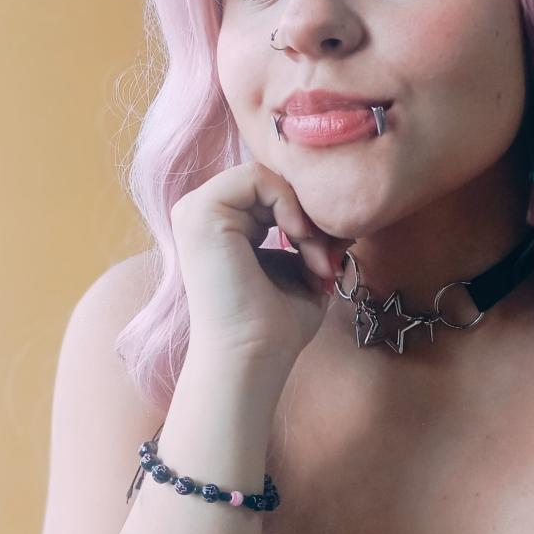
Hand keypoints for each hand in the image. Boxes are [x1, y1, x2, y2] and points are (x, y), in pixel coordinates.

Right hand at [170, 159, 352, 371]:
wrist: (252, 356)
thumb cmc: (275, 324)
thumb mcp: (300, 266)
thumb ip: (310, 234)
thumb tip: (338, 210)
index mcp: (221, 225)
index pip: (273, 192)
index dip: (308, 215)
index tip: (330, 255)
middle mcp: (202, 213)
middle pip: (272, 182)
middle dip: (310, 215)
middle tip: (328, 256)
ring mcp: (195, 210)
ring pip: (268, 177)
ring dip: (303, 215)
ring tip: (314, 257)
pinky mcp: (200, 211)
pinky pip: (257, 177)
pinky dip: (289, 204)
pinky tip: (298, 238)